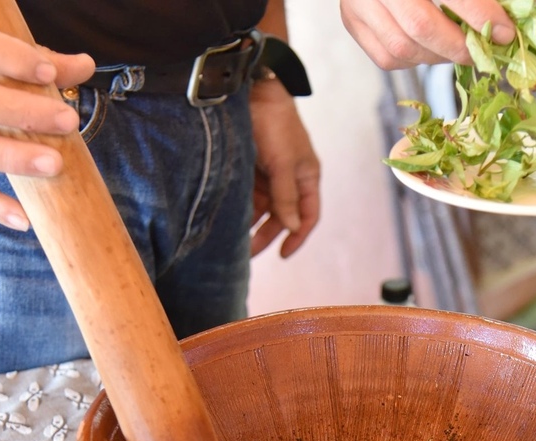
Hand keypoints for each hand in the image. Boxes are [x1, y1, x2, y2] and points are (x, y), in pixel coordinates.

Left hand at [248, 78, 319, 258]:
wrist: (253, 90)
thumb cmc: (275, 124)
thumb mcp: (283, 164)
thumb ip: (286, 197)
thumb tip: (293, 226)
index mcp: (307, 176)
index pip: (308, 215)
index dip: (297, 236)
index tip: (283, 255)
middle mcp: (290, 177)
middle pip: (282, 215)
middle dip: (267, 235)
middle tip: (247, 253)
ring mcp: (270, 172)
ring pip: (262, 207)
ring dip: (251, 223)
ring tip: (234, 240)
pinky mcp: (250, 166)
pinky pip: (247, 194)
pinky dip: (240, 207)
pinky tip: (228, 219)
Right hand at [339, 0, 514, 68]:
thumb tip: (504, 24)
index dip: (479, 14)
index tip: (505, 32)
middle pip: (419, 25)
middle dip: (458, 46)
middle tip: (483, 51)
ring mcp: (356, 2)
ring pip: (402, 48)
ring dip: (438, 57)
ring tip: (458, 49)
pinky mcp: (351, 22)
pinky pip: (387, 57)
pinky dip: (415, 60)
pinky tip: (430, 49)